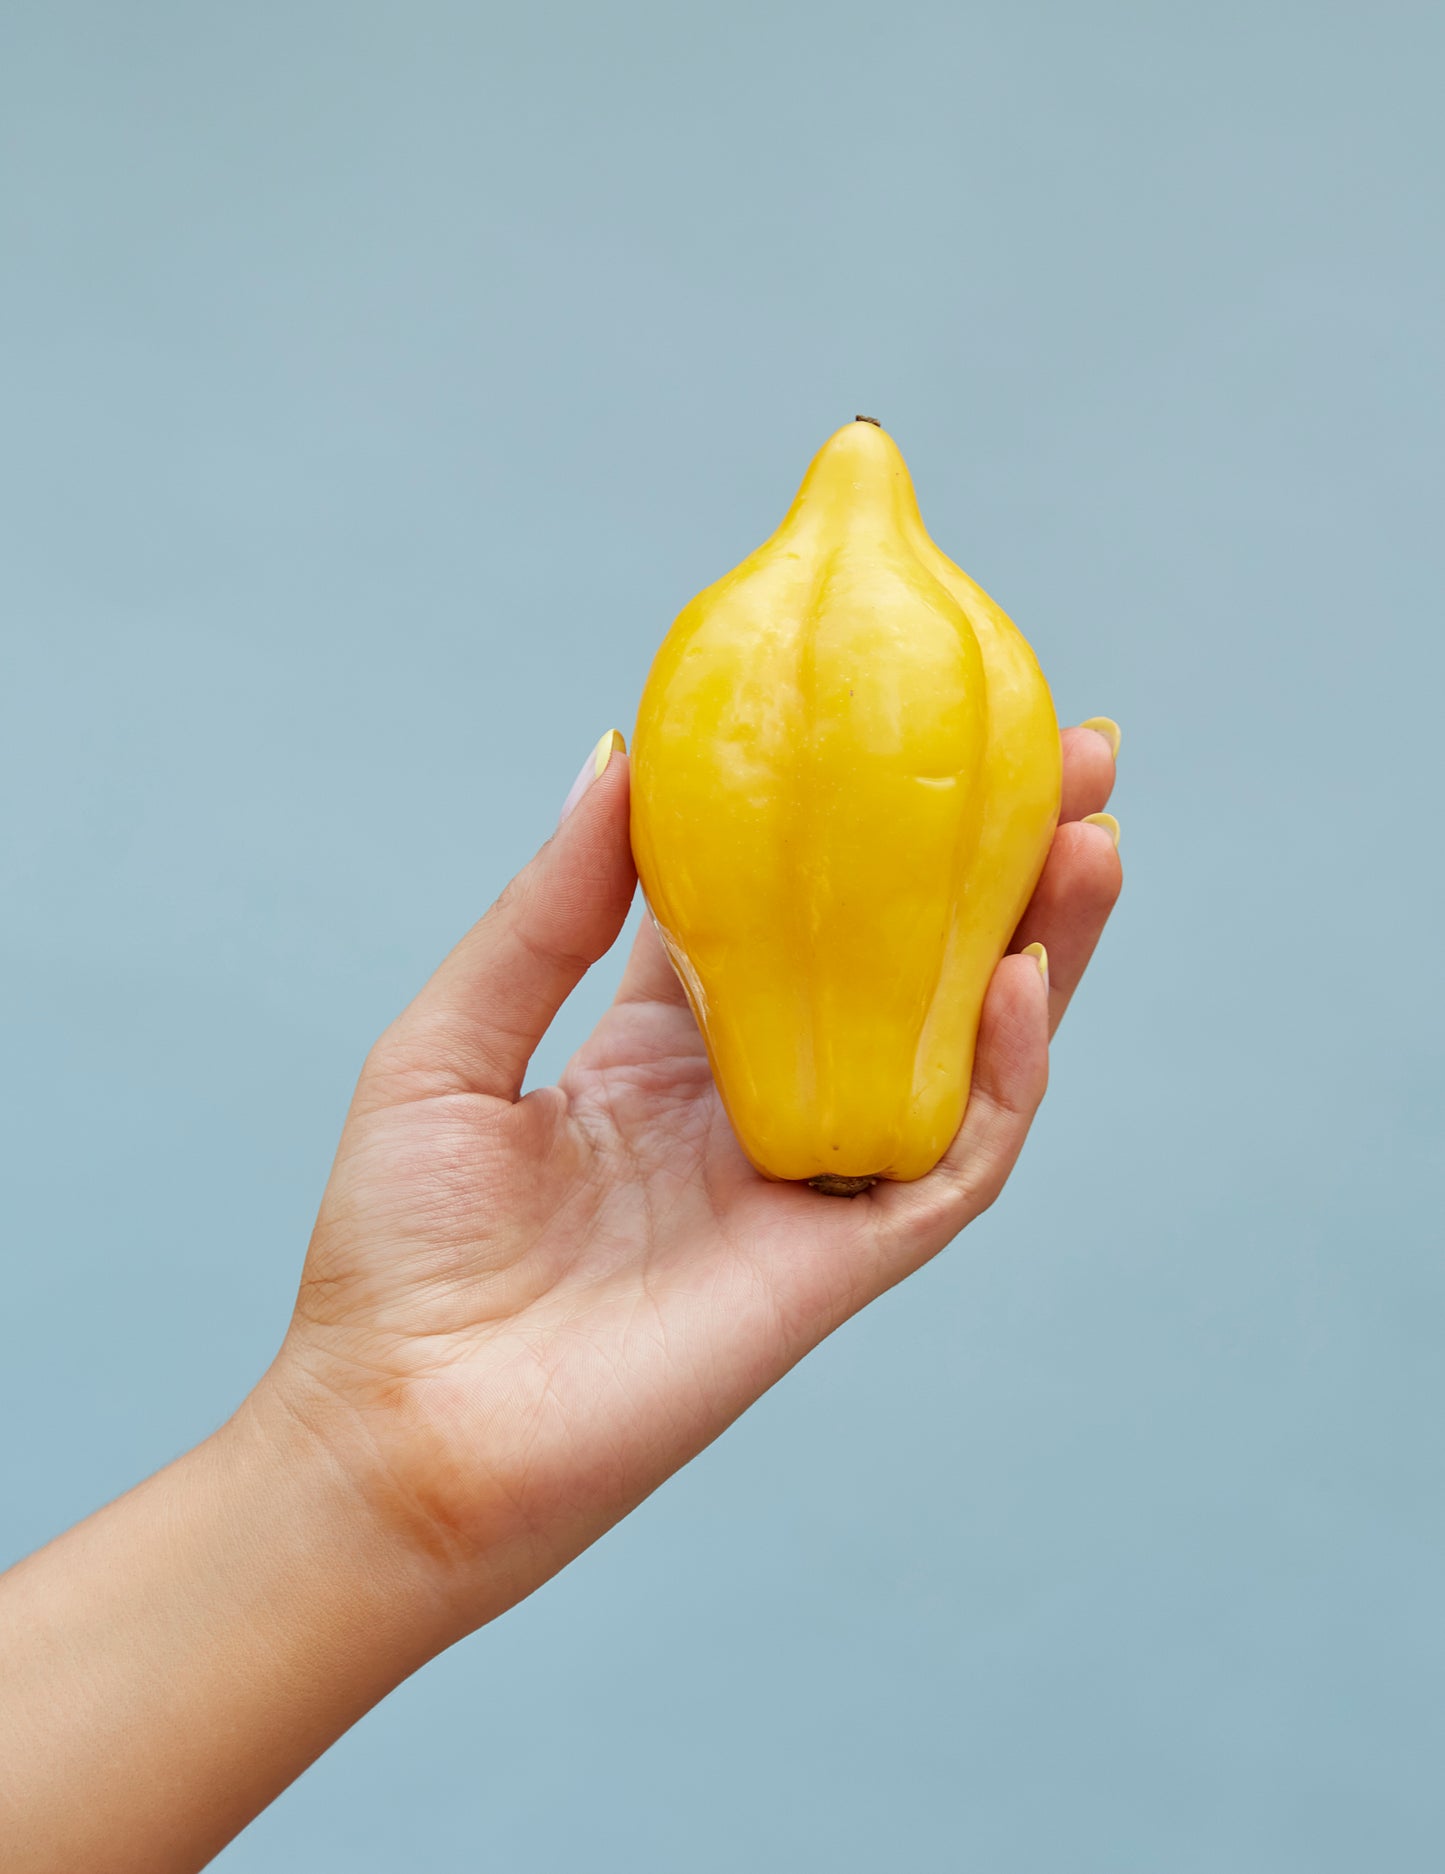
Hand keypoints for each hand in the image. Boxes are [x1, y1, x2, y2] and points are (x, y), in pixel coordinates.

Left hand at [272, 723, 1122, 1627]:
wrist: (400, 1434)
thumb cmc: (398, 1249)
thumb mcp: (451, 1043)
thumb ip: (545, 912)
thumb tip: (618, 753)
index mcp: (667, 1048)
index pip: (793, 913)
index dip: (857, 823)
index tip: (908, 720)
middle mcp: (758, 1102)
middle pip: (906, 968)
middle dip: (992, 867)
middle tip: (1068, 758)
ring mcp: (808, 1183)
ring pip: (961, 1056)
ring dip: (1039, 953)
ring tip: (1089, 840)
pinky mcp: (837, 1266)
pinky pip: (951, 1164)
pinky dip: (998, 1077)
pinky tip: (1018, 980)